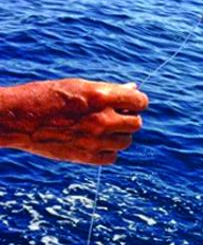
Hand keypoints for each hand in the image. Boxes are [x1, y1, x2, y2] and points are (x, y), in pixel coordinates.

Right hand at [0, 78, 147, 164]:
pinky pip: (113, 157)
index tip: (131, 103)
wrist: (21, 118)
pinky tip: (96, 142)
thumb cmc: (49, 96)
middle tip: (116, 116)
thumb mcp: (81, 86)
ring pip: (126, 141)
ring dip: (119, 136)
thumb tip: (134, 89)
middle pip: (136, 124)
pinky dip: (108, 151)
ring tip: (101, 129)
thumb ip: (110, 91)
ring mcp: (96, 140)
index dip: (137, 102)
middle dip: (129, 119)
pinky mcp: (87, 157)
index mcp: (102, 96)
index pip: (140, 101)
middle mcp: (103, 119)